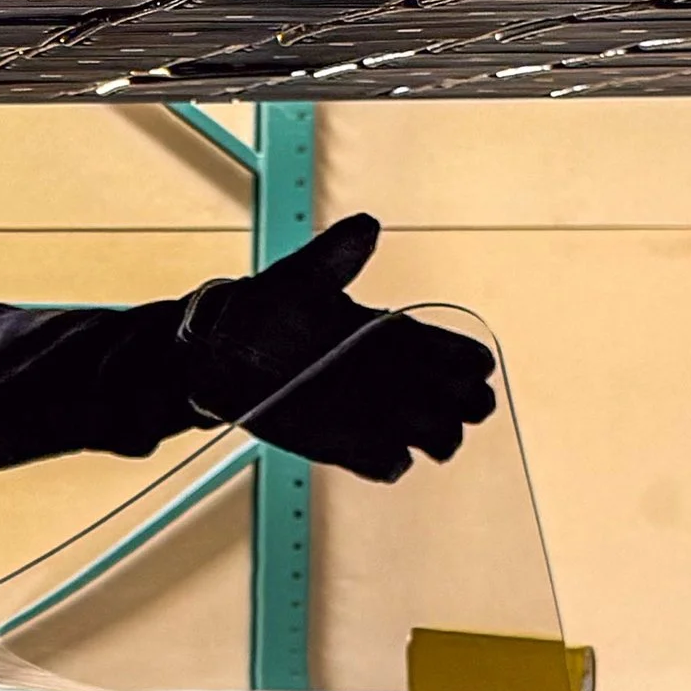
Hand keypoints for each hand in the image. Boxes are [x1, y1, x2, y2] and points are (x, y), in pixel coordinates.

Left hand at [179, 214, 496, 482]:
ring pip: (441, 437)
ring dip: (434, 434)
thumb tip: (367, 225)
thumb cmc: (264, 308)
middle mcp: (399, 378)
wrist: (219, 353)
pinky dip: (388, 458)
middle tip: (433, 394)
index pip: (469, 358)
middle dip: (467, 404)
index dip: (471, 363)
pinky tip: (365, 440)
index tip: (454, 361)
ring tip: (398, 418)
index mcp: (400, 337)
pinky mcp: (349, 445)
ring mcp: (377, 415)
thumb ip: (338, 254)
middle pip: (470, 404)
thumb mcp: (302, 276)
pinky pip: (391, 465)